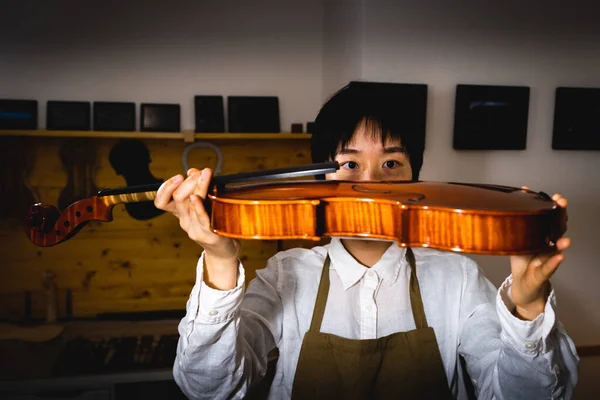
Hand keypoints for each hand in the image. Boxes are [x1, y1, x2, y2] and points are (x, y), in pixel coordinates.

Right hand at [155, 168, 240, 288]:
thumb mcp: (203, 202)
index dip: (165, 188)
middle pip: (178, 197)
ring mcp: (194, 228)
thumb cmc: (214, 220)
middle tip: (201, 173)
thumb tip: (192, 171)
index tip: (178, 176)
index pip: (161, 201)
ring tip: (206, 173)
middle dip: (189, 181)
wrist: (224, 248)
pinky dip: (198, 207)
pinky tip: (198, 198)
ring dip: (198, 186)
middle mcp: (183, 220)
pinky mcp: (207, 234)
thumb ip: (197, 187)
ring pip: (189, 204)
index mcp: (179, 212)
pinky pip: (201, 219)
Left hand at [509, 191, 569, 319]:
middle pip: (556, 228)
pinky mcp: (541, 275)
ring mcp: (546, 260)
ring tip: (565, 235)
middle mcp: (546, 246)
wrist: (523, 288)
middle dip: (560, 215)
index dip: (552, 206)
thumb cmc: (521, 264)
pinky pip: (548, 268)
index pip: (549, 218)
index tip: (552, 194)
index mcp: (539, 237)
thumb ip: (510, 228)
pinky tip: (560, 256)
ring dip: (561, 241)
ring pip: (556, 249)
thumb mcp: (513, 244)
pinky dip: (554, 262)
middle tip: (562, 202)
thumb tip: (500, 208)